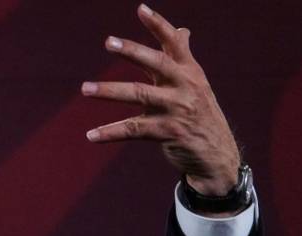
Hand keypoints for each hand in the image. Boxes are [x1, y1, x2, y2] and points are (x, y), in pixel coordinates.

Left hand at [81, 4, 239, 195]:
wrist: (217, 154)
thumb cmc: (201, 115)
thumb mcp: (195, 84)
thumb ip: (183, 58)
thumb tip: (182, 29)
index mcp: (190, 72)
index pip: (174, 43)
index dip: (158, 25)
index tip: (140, 9)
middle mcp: (185, 86)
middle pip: (156, 63)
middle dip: (131, 51)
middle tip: (107, 41)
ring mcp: (177, 109)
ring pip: (138, 95)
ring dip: (109, 90)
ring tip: (85, 89)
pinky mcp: (168, 132)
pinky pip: (133, 130)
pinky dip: (110, 133)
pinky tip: (91, 136)